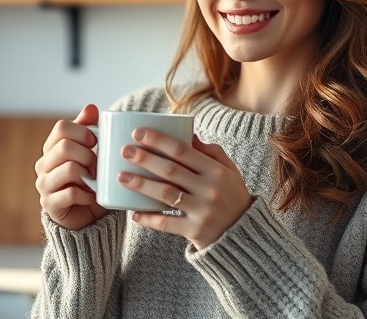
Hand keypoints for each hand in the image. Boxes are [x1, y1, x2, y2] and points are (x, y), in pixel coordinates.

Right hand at [35, 104, 107, 230]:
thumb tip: (91, 107)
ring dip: (89, 175)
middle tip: (98, 166)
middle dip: (88, 155)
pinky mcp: (50, 205)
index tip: (96, 141)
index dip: (82, 131)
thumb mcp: (91, 152)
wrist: (86, 215)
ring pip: (69, 169)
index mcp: (51, 148)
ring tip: (96, 181)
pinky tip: (93, 197)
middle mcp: (43, 165)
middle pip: (65, 147)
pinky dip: (87, 195)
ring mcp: (44, 185)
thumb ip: (88, 129)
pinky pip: (70, 193)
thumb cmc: (90, 180)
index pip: (61, 127)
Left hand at [118, 130, 251, 249]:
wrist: (244, 233)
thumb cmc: (231, 195)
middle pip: (170, 170)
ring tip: (122, 177)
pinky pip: (166, 223)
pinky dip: (148, 218)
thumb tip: (188, 134)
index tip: (138, 133)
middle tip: (125, 151)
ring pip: (165, 195)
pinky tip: (134, 212)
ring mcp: (202, 211)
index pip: (183, 151)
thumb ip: (211, 152)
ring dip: (141, 185)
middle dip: (144, 159)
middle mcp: (210, 190)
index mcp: (217, 171)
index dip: (159, 140)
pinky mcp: (194, 231)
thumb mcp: (229, 170)